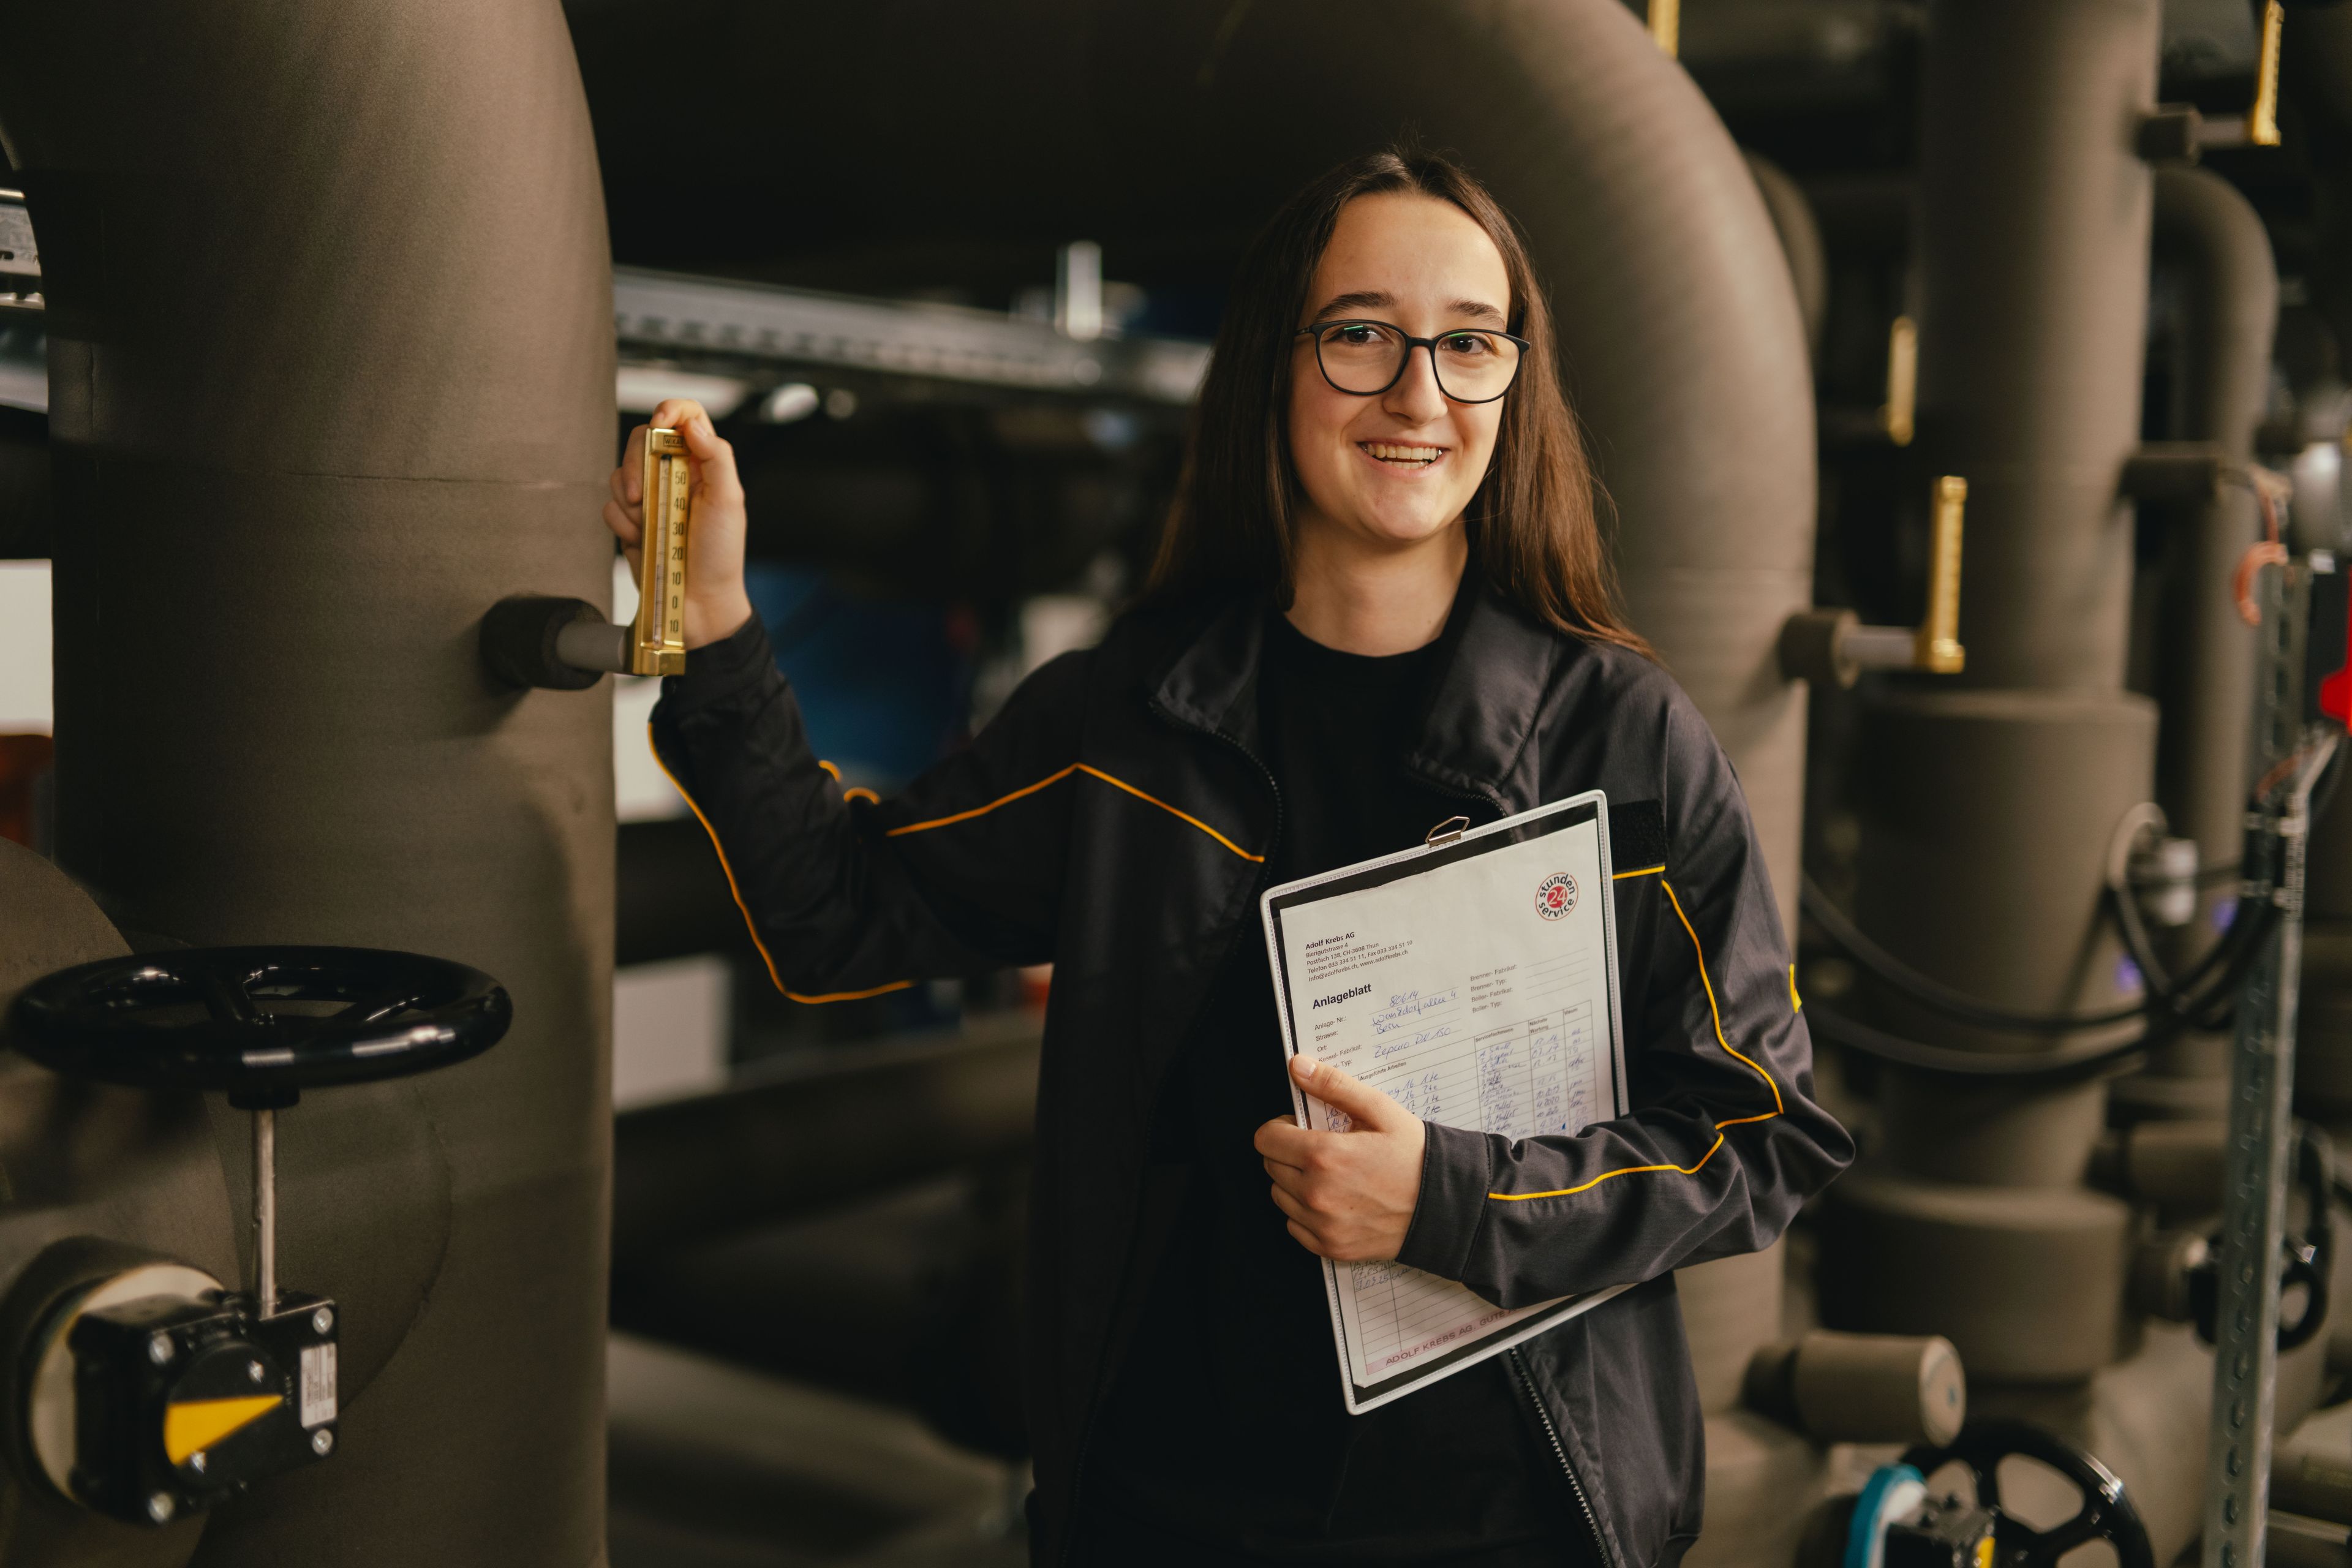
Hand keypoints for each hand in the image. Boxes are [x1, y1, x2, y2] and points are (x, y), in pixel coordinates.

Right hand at [604, 398, 753, 648]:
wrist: (698, 603)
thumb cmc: (720, 555)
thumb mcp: (729, 502)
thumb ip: (716, 457)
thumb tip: (692, 423)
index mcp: (704, 465)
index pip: (686, 417)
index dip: (669, 410)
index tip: (660, 422)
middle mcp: (675, 476)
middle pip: (642, 441)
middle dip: (637, 464)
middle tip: (644, 495)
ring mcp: (651, 499)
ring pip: (620, 474)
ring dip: (629, 500)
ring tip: (649, 526)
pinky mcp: (630, 521)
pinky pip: (609, 506)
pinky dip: (621, 523)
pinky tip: (640, 541)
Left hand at [1255, 1057, 1426, 1262]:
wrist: (1445, 1207)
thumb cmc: (1414, 1157)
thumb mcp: (1379, 1110)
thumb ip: (1333, 1086)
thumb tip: (1297, 1066)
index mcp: (1324, 1155)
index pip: (1265, 1139)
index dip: (1280, 1128)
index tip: (1300, 1127)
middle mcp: (1316, 1194)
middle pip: (1270, 1166)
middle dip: (1288, 1152)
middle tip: (1322, 1149)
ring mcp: (1321, 1225)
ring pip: (1280, 1196)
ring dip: (1294, 1182)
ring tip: (1329, 1175)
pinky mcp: (1329, 1247)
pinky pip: (1294, 1225)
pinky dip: (1305, 1212)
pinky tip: (1333, 1200)